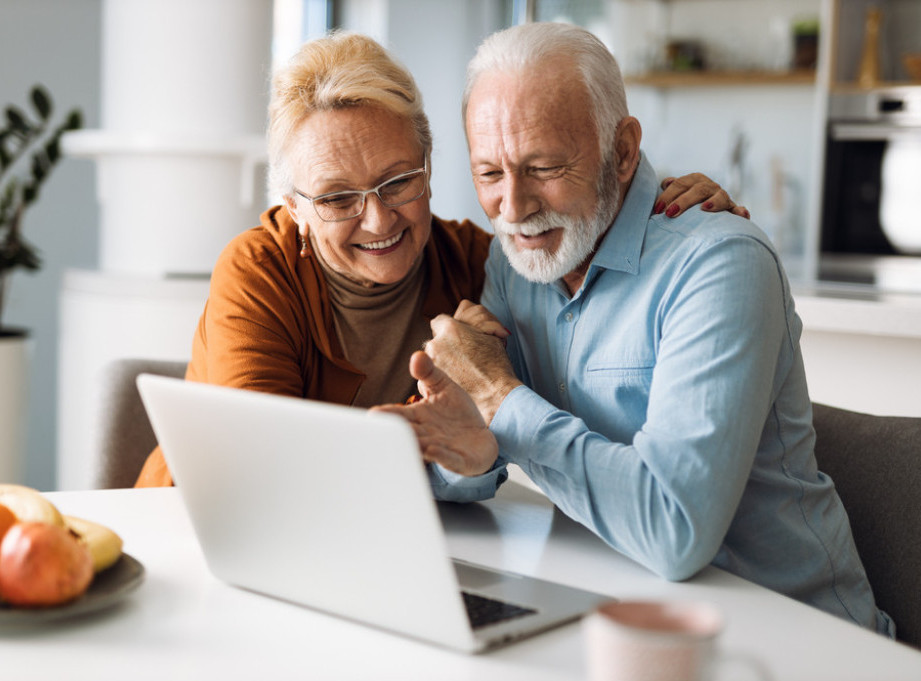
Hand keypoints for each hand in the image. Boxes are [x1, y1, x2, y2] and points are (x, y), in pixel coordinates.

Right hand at [373, 352, 497, 476]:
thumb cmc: (456, 413)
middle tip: (382, 432)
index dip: (387, 415)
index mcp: (418, 416)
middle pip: (409, 434)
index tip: (372, 414)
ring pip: (425, 448)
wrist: (480, 436)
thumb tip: (417, 356)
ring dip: (417, 445)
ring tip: (410, 439)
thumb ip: (429, 373)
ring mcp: (441, 449)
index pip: (399, 415)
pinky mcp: (460, 461)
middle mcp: (426, 435)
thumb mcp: (443, 387)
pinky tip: (433, 450)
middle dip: (397, 433)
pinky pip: (449, 460)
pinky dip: (441, 456)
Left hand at [425, 303, 521, 423]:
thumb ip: (474, 321)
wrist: (495, 396)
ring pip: (432, 358)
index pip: (439, 320)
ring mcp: (430, 364)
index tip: (457, 338)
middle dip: (446, 347)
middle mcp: (436, 343)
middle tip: (463, 357)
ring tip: (461, 372)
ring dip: (442, 362)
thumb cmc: (496, 365)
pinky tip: (456, 382)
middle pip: (435, 341)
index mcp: (450, 329)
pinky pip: (429, 376)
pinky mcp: (429, 383)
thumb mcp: (490, 333)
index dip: (448, 329)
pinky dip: (440, 377)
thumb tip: (465, 312)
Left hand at [653, 172, 749, 219]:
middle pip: (699, 189)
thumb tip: (665, 183)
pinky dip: (741, 212)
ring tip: (704, 208)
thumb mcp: (676, 196)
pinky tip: (742, 215)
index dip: (668, 195)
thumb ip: (671, 189)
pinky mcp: (733, 211)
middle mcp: (710, 186)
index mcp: (694, 181)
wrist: (704, 216)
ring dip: (714, 202)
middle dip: (684, 201)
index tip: (658, 209)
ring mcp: (722, 198)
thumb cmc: (684, 207)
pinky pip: (739, 211)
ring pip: (720, 197)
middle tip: (670, 213)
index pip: (680, 184)